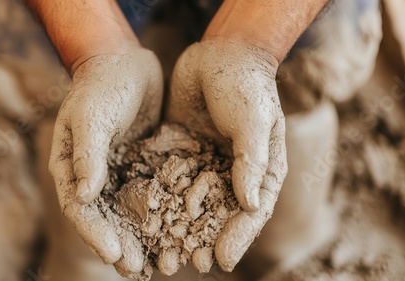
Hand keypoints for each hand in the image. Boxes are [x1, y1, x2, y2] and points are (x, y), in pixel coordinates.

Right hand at [49, 47, 162, 272]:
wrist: (125, 61)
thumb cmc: (101, 85)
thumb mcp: (90, 115)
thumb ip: (87, 154)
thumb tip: (82, 195)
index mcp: (72, 166)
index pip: (80, 208)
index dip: (95, 233)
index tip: (113, 253)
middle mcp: (93, 175)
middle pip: (105, 219)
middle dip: (120, 245)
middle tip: (137, 270)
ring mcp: (119, 171)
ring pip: (128, 213)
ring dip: (140, 239)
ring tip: (155, 265)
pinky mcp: (142, 164)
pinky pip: (151, 195)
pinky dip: (160, 215)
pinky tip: (176, 232)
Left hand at [166, 40, 287, 270]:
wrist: (220, 54)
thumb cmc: (247, 86)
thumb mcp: (255, 121)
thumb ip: (252, 160)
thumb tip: (250, 205)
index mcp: (260, 170)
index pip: (252, 212)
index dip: (239, 237)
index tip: (222, 260)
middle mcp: (233, 173)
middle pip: (220, 215)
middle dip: (204, 240)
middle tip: (187, 264)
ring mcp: (206, 164)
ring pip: (192, 204)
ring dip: (179, 228)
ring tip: (164, 252)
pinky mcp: (182, 152)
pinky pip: (171, 181)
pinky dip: (161, 200)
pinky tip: (145, 217)